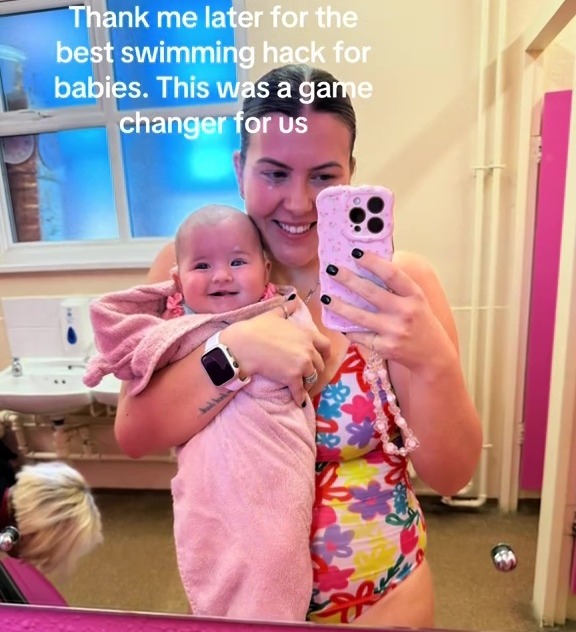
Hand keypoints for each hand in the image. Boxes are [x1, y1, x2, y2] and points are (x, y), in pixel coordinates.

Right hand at [221, 299, 330, 405]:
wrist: (245, 345)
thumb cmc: (257, 328)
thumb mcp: (274, 314)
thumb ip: (287, 309)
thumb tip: (293, 301)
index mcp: (307, 334)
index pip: (325, 346)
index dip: (324, 354)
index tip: (321, 358)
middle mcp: (308, 349)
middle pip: (319, 364)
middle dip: (314, 369)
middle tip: (307, 373)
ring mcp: (302, 364)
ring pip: (312, 378)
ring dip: (307, 383)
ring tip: (301, 386)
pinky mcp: (292, 378)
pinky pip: (300, 391)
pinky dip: (300, 397)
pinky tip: (299, 402)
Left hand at [321, 251, 457, 374]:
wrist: (433, 355)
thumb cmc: (421, 321)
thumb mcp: (417, 300)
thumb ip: (398, 285)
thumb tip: (369, 264)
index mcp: (414, 295)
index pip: (391, 274)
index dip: (372, 262)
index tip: (355, 253)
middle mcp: (405, 312)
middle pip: (370, 292)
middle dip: (347, 279)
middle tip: (331, 270)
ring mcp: (393, 331)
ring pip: (358, 316)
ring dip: (338, 305)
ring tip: (325, 297)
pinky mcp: (384, 348)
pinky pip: (359, 335)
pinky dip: (347, 328)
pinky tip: (336, 320)